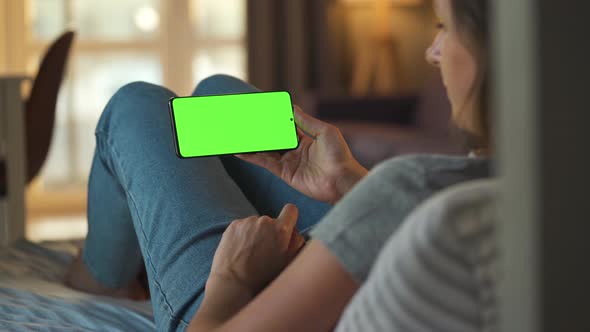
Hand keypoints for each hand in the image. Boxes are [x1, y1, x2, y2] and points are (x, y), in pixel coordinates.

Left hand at [208, 204, 304, 294]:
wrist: (233, 283)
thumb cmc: (264, 277)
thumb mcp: (289, 262)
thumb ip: (297, 242)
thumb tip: (295, 230)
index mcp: (281, 229)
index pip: (291, 210)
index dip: (289, 218)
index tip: (284, 229)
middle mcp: (265, 221)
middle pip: (272, 220)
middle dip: (270, 232)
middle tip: (265, 251)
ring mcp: (247, 222)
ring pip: (256, 224)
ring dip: (256, 234)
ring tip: (250, 253)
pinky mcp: (233, 225)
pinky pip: (243, 226)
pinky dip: (243, 235)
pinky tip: (240, 251)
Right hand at [236, 106, 367, 203]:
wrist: (342, 179)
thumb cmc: (339, 155)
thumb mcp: (325, 131)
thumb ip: (307, 121)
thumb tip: (293, 107)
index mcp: (306, 140)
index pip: (284, 128)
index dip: (272, 121)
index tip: (259, 112)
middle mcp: (296, 151)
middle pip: (272, 139)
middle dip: (259, 132)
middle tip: (243, 123)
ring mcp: (289, 163)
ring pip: (266, 150)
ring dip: (252, 144)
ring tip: (237, 135)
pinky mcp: (285, 174)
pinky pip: (266, 163)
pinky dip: (252, 157)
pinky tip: (240, 151)